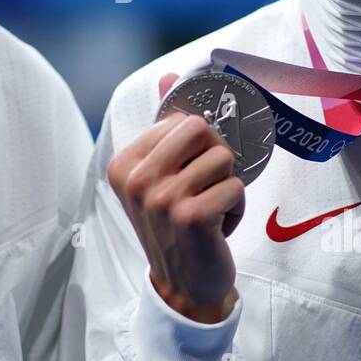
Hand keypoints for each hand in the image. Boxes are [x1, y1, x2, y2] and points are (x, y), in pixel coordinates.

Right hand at [105, 73, 245, 323]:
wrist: (182, 284)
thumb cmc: (174, 224)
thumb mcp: (160, 173)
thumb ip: (163, 124)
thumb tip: (168, 76)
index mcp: (124, 163)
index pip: (182, 120)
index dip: (197, 146)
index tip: (185, 177)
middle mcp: (136, 179)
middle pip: (202, 129)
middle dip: (215, 158)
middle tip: (203, 188)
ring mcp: (161, 198)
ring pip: (224, 159)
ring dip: (227, 187)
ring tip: (209, 210)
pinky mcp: (190, 217)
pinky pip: (236, 188)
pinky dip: (236, 209)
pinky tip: (217, 228)